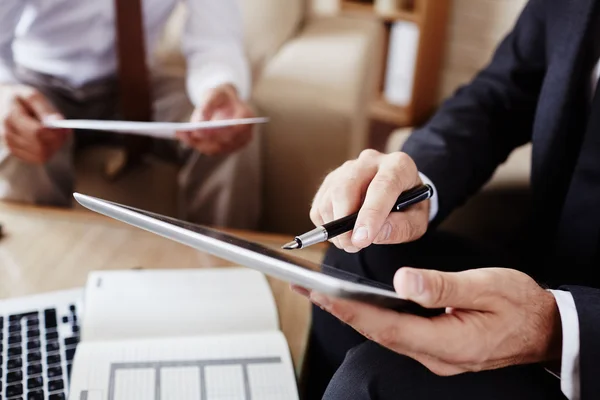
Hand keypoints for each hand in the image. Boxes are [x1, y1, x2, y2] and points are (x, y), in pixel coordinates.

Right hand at [0, 84, 70, 163]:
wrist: (2, 104)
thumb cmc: (21, 99)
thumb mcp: (32, 96)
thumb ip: (45, 109)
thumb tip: (58, 121)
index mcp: (11, 116)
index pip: (37, 133)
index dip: (55, 132)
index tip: (64, 128)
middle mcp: (7, 133)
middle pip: (40, 147)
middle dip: (56, 141)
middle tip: (63, 132)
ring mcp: (9, 145)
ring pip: (40, 155)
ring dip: (53, 147)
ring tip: (54, 134)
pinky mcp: (14, 152)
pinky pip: (37, 159)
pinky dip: (47, 151)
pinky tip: (48, 141)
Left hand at [176, 84, 253, 154]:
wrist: (226, 103)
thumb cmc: (221, 96)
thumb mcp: (215, 94)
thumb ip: (208, 105)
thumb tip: (199, 122)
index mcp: (247, 117)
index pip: (234, 129)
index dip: (217, 132)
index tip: (198, 131)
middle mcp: (245, 134)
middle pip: (224, 142)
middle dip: (204, 139)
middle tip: (185, 133)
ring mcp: (238, 144)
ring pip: (216, 149)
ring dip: (198, 143)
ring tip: (181, 134)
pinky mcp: (227, 149)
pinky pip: (212, 150)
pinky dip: (198, 145)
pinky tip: (184, 137)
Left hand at [294, 267, 561, 375]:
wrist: (546, 329)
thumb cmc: (521, 306)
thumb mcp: (487, 287)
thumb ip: (443, 286)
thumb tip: (402, 281)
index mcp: (447, 343)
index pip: (386, 326)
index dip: (349, 311)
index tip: (319, 294)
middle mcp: (435, 355)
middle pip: (377, 332)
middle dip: (339, 311)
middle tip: (306, 289)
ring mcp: (434, 353)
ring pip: (384, 333)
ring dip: (353, 313)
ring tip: (323, 292)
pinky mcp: (436, 345)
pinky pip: (396, 331)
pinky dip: (373, 315)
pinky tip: (359, 301)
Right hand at [310, 149, 428, 252]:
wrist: (399, 194)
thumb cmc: (409, 208)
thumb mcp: (417, 221)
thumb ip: (401, 227)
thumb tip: (374, 235)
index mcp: (398, 166)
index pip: (382, 186)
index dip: (370, 214)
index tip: (361, 239)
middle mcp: (370, 161)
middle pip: (346, 188)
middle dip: (344, 222)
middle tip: (352, 246)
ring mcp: (347, 169)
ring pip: (329, 198)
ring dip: (335, 227)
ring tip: (352, 241)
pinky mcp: (331, 181)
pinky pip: (319, 206)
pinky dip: (326, 225)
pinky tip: (344, 229)